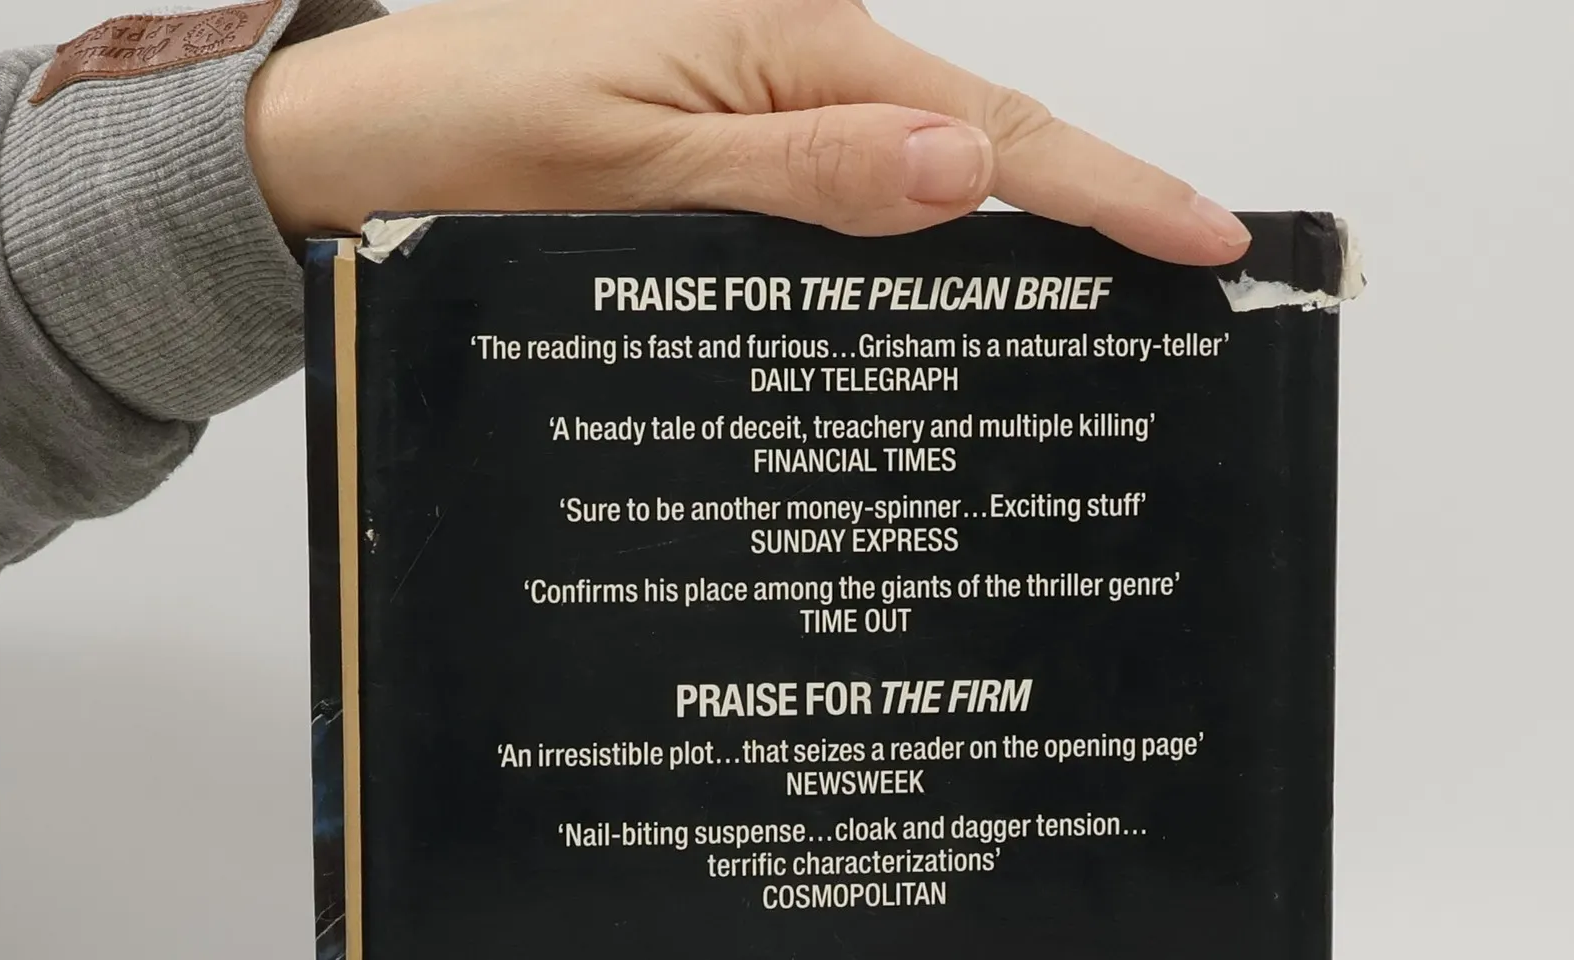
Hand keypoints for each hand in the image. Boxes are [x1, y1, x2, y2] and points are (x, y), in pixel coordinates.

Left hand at [245, 0, 1248, 263]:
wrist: (367, 136)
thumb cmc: (477, 145)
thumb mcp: (640, 170)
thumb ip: (803, 172)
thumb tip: (959, 168)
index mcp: (793, 48)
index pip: (990, 132)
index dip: (1108, 186)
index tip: (1206, 237)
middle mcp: (799, 54)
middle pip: (981, 138)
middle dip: (1091, 204)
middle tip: (1188, 285)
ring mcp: (772, 86)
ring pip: (927, 162)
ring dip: (1013, 224)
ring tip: (1105, 295)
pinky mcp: (740, 121)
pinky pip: (861, 173)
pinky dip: (923, 225)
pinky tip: (955, 273)